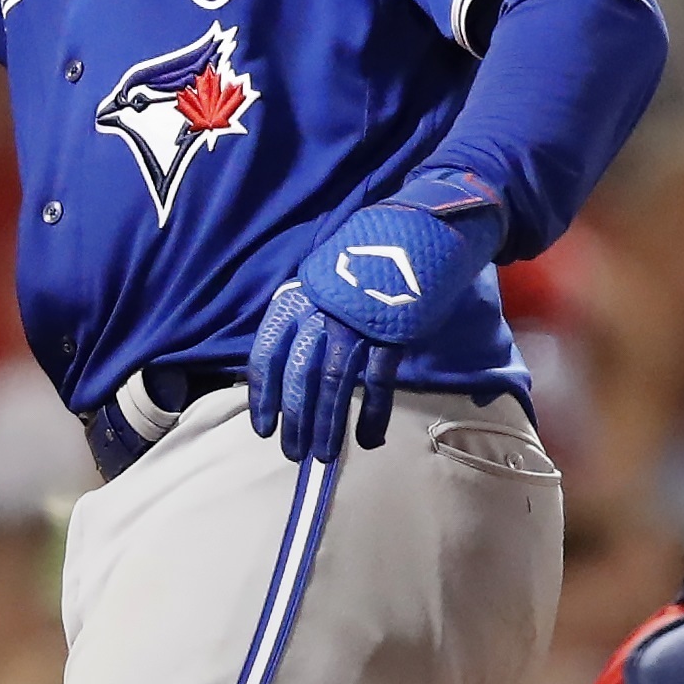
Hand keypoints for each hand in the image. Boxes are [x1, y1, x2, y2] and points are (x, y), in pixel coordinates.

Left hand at [244, 183, 497, 462]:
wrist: (419, 228)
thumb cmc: (366, 262)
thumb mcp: (325, 283)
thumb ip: (306, 320)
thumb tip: (289, 373)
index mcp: (299, 297)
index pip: (267, 352)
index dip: (263, 395)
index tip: (264, 428)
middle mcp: (322, 308)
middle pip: (299, 374)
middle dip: (297, 419)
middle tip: (296, 453)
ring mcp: (358, 318)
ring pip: (335, 382)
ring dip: (328, 424)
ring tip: (325, 455)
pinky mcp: (394, 328)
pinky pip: (379, 379)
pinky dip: (374, 413)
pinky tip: (370, 439)